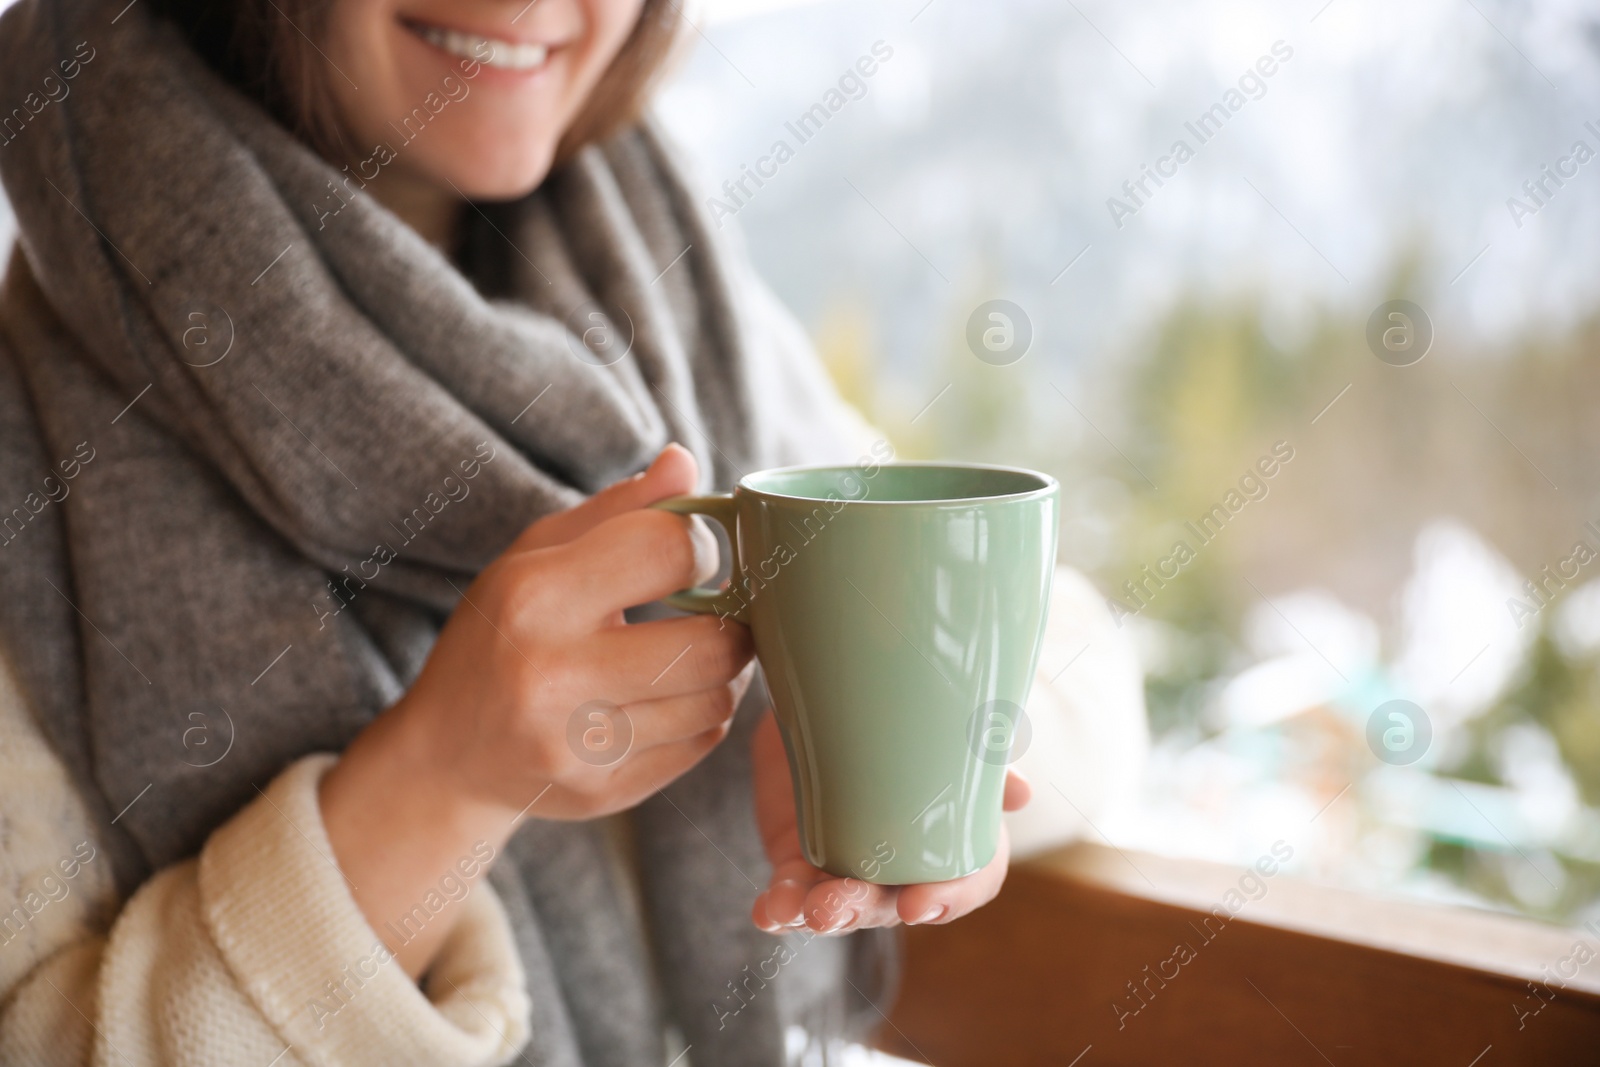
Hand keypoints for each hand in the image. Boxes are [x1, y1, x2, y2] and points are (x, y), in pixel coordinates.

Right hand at [319, 444, 753, 974]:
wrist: (445, 756)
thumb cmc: (499, 634)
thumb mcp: (535, 555)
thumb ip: (619, 509)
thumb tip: (686, 461)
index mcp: (536, 597)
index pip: (670, 550)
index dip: (701, 545)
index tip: (689, 555)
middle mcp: (554, 676)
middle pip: (713, 642)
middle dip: (733, 619)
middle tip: (719, 609)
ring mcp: (579, 746)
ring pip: (716, 699)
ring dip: (723, 671)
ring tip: (694, 651)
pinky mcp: (603, 792)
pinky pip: (702, 745)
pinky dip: (702, 715)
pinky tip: (669, 697)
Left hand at [748, 709, 1031, 934]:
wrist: (832, 693)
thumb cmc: (905, 714)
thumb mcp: (944, 725)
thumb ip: (979, 754)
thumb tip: (1021, 792)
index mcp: (954, 834)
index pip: (970, 881)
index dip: (951, 899)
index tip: (918, 903)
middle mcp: (905, 863)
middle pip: (893, 905)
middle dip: (864, 909)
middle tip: (837, 904)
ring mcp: (851, 867)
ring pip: (839, 906)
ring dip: (818, 914)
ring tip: (798, 909)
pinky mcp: (802, 862)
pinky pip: (791, 895)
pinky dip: (780, 907)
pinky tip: (767, 910)